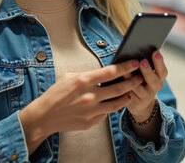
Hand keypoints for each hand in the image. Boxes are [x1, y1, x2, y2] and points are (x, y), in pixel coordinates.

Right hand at [19, 60, 141, 153]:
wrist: (44, 116)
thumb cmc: (56, 94)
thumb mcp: (70, 77)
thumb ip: (88, 75)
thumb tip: (104, 72)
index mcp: (84, 81)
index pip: (111, 72)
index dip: (126, 67)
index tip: (135, 62)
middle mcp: (90, 96)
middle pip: (118, 87)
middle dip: (132, 81)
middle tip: (140, 77)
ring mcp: (91, 110)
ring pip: (117, 103)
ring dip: (128, 96)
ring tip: (133, 91)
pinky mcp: (91, 121)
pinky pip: (107, 113)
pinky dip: (114, 107)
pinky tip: (118, 102)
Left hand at [127, 50, 167, 120]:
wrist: (141, 103)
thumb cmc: (142, 82)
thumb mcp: (148, 74)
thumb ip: (145, 65)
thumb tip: (136, 51)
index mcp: (159, 78)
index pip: (162, 70)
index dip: (159, 61)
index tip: (155, 52)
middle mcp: (155, 87)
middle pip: (153, 80)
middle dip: (148, 70)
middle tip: (143, 61)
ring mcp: (145, 96)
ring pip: (138, 88)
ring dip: (131, 79)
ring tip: (126, 71)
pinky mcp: (135, 103)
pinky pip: (128, 95)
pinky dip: (123, 88)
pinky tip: (117, 81)